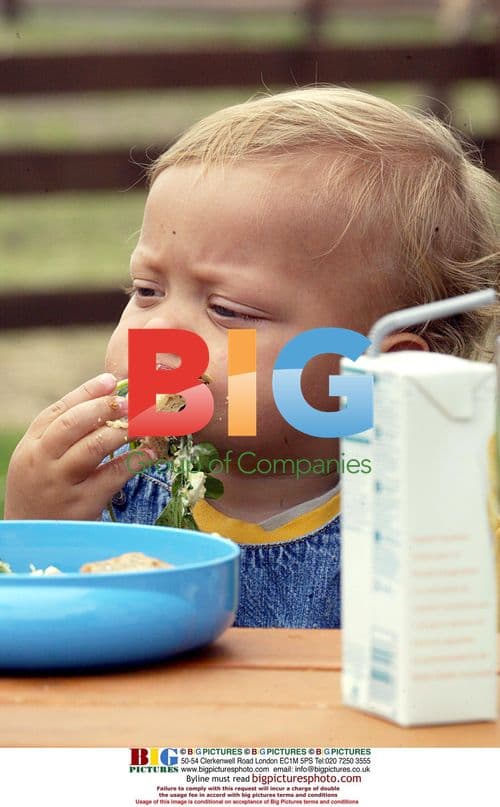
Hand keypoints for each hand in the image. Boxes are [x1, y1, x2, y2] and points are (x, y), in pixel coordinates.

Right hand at [3, 373, 155, 520]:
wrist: (31, 538)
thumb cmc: (43, 491)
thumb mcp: (40, 461)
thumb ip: (64, 434)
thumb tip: (106, 401)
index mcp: (32, 445)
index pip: (59, 411)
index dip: (87, 393)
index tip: (112, 381)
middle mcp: (41, 462)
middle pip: (74, 424)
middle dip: (105, 408)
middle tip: (132, 401)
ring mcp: (60, 484)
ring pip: (93, 447)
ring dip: (123, 431)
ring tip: (144, 422)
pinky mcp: (81, 505)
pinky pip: (112, 477)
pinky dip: (133, 462)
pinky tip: (148, 454)